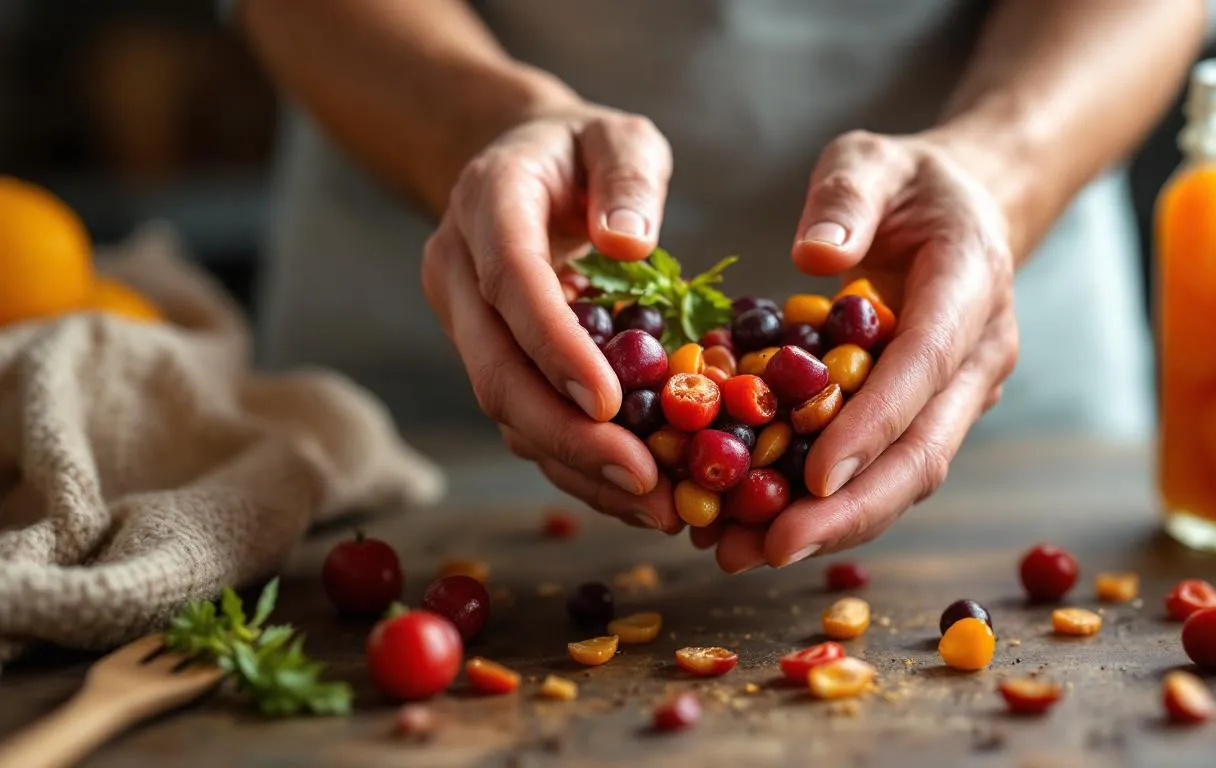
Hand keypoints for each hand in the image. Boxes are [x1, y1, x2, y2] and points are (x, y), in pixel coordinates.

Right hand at [420, 103, 683, 532]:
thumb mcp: (619, 136)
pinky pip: (524, 419)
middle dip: (567, 434)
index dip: (552, 345)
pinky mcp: (489, 358)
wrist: (521, 163)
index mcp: (487, 203)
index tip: (607, 402)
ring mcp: (465, 322)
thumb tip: (630, 242)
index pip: (509, 282)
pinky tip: (633, 490)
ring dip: (574, 465)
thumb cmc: (583, 152)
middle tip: (644, 481)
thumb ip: (629, 175)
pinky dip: (575, 461)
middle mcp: (458, 270)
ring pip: (504, 410)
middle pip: (496, 369)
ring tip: (654, 504)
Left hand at [703, 131, 1019, 572]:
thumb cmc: (908, 184)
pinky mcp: (926, 414)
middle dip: (848, 510)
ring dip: (833, 524)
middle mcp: (976, 357)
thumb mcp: (872, 158)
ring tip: (744, 552)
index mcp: (971, 288)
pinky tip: (757, 524)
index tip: (816, 479)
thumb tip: (813, 255)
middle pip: (923, 451)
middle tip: (768, 548)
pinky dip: (827, 504)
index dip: (873, 428)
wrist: (965, 209)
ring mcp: (957, 394)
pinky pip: (881, 467)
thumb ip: (846, 197)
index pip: (925, 368)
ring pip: (905, 476)